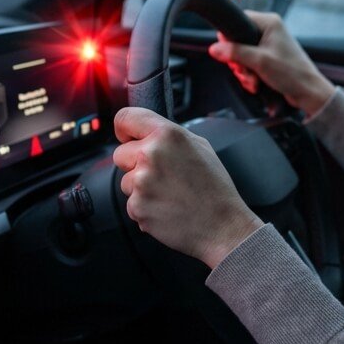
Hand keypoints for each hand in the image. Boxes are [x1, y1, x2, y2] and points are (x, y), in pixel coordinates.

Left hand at [112, 106, 263, 268]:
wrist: (223, 225)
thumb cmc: (214, 188)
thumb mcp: (199, 146)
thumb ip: (168, 136)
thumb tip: (146, 133)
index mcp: (167, 135)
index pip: (125, 118)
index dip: (124, 130)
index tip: (128, 138)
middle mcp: (151, 154)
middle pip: (120, 154)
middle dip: (134, 164)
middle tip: (161, 175)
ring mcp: (141, 181)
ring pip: (125, 181)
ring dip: (140, 188)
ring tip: (169, 194)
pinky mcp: (137, 206)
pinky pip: (131, 203)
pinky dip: (145, 208)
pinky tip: (166, 208)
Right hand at [207, 11, 335, 115]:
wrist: (308, 92)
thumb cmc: (292, 73)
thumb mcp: (259, 61)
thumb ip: (235, 53)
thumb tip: (214, 48)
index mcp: (269, 22)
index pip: (238, 20)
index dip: (230, 38)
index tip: (230, 53)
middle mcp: (269, 31)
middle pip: (237, 41)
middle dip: (238, 61)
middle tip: (245, 70)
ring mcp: (268, 45)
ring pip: (241, 55)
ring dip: (244, 71)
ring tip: (253, 80)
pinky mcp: (268, 59)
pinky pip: (249, 64)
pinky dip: (250, 75)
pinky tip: (256, 84)